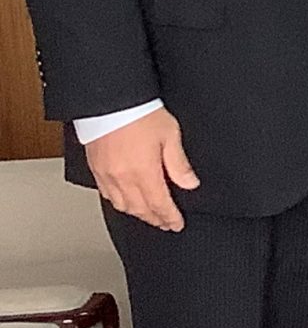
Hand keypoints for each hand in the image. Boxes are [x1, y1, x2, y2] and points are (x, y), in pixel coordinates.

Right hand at [86, 107, 198, 231]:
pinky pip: (107, 195)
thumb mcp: (170, 135)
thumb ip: (179, 163)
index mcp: (144, 172)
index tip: (176, 224)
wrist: (110, 102)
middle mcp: (123, 178)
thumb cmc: (139, 113)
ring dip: (137, 214)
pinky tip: (126, 201)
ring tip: (149, 215)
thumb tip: (190, 183)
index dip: (169, 218)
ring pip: (122, 206)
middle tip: (165, 223)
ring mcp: (107, 175)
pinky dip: (119, 203)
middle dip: (155, 219)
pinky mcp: (96, 169)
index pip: (159, 205)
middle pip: (140, 209)